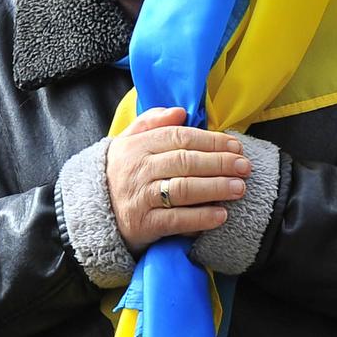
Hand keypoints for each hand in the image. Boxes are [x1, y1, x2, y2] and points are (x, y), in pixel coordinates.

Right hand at [106, 107, 250, 253]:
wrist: (91, 214)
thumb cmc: (119, 175)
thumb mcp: (126, 143)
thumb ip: (151, 122)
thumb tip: (180, 112)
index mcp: (136, 146)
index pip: (179, 138)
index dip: (211, 141)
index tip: (235, 146)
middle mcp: (138, 170)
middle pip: (186, 162)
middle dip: (220, 163)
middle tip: (244, 167)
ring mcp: (140, 198)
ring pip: (184, 189)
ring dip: (216, 188)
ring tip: (239, 188)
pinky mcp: (143, 225)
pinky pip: (177, 220)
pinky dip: (201, 218)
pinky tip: (221, 215)